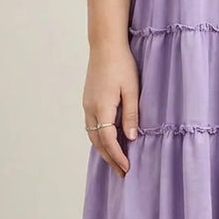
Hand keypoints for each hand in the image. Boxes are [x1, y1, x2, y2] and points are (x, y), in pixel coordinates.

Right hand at [82, 42, 139, 177]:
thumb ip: (131, 114)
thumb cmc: (122, 64)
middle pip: (97, 142)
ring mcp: (86, 104)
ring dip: (103, 149)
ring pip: (92, 134)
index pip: (108, 140)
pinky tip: (108, 140)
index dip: (117, 156)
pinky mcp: (88, 100)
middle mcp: (90, 109)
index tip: (126, 168)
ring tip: (116, 161)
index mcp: (101, 107)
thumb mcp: (131, 89)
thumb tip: (130, 138)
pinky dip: (99, 138)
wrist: (105, 45)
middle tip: (121, 172)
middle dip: (109, 158)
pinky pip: (91, 125)